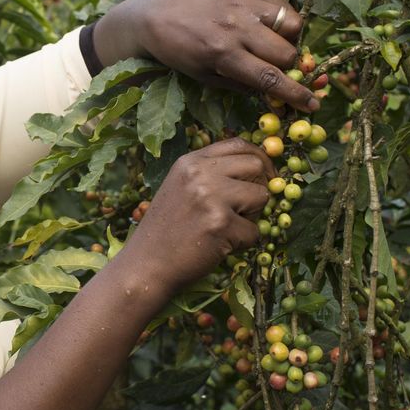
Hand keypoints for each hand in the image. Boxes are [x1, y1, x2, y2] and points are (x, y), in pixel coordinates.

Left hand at [93, 0, 317, 111]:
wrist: (162, 17)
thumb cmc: (183, 54)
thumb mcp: (208, 78)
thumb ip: (244, 84)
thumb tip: (279, 91)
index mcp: (223, 54)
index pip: (269, 78)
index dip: (295, 94)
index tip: (313, 104)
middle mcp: (236, 27)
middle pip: (286, 53)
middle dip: (289, 67)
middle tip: (279, 69)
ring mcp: (243, 4)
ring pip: (291, 26)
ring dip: (289, 41)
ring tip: (273, 45)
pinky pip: (283, 6)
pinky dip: (285, 20)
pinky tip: (270, 28)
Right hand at [116, 136, 273, 295]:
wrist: (145, 266)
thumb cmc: (166, 231)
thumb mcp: (180, 188)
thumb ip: (210, 174)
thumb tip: (257, 168)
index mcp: (190, 162)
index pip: (238, 144)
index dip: (259, 158)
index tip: (265, 175)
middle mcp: (199, 173)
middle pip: (256, 166)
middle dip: (260, 187)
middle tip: (251, 208)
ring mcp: (210, 197)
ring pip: (262, 196)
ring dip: (254, 216)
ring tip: (230, 229)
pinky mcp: (220, 224)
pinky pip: (255, 232)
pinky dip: (244, 243)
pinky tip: (221, 247)